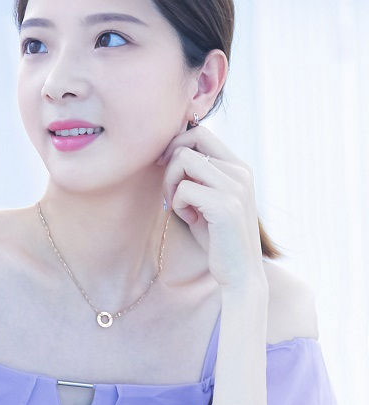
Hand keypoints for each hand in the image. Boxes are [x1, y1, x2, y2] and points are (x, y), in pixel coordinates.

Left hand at [157, 124, 265, 290]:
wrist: (238, 273)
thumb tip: (170, 150)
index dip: (175, 144)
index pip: (201, 132)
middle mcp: (241, 171)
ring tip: (179, 206)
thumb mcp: (207, 198)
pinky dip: (177, 204)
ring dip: (171, 184)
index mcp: (238, 166)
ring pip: (183, 161)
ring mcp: (236, 187)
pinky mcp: (226, 205)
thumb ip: (197, 175)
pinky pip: (183, 189)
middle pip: (189, 143)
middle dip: (169, 163)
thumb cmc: (216, 236)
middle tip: (169, 190)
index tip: (163, 165)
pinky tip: (190, 219)